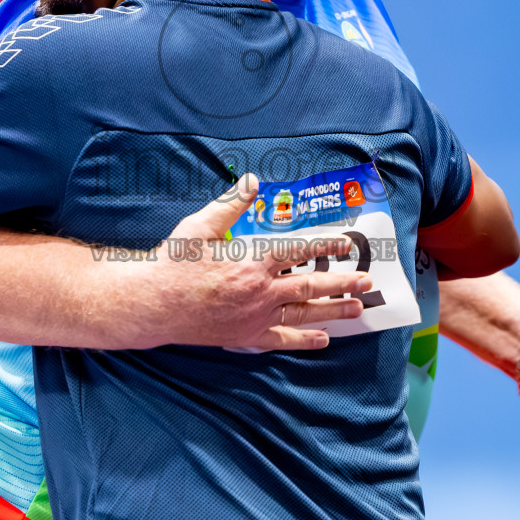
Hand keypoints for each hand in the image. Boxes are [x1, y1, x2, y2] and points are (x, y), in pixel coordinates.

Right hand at [124, 174, 371, 351]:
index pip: (299, 250)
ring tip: (357, 308)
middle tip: (366, 280)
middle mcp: (260, 290)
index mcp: (252, 260)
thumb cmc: (174, 263)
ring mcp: (255, 317)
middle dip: (342, 282)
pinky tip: (323, 339)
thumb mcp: (200, 225)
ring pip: (304, 314)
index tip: (345, 244)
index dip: (325, 246)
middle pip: (311, 285)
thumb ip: (230, 203)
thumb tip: (252, 179)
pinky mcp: (246, 336)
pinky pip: (282, 340)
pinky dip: (305, 340)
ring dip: (334, 310)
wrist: (153, 304)